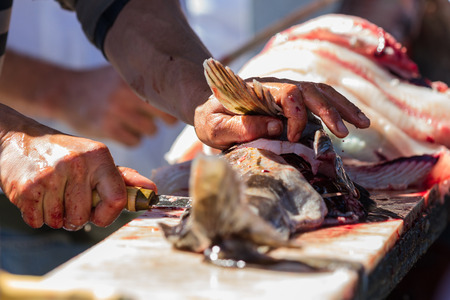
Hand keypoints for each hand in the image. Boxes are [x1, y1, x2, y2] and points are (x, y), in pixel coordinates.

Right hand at [0, 105, 156, 229]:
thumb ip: (124, 178)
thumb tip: (152, 191)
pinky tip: (36, 196)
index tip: (99, 214)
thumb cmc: (64, 154)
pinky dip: (36, 216)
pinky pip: (38, 221)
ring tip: (51, 195)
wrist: (20, 140)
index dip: (108, 215)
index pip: (117, 199)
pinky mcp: (27, 187)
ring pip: (60, 222)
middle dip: (75, 216)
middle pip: (84, 217)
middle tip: (67, 199)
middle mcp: (77, 164)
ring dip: (55, 217)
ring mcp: (50, 175)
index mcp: (99, 156)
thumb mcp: (96, 159)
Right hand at [59, 66, 177, 145]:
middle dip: (163, 120)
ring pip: (151, 131)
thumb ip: (148, 79)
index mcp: (134, 77)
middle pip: (165, 117)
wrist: (65, 92)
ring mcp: (116, 112)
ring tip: (131, 119)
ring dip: (145, 129)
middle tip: (154, 116)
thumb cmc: (102, 83)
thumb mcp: (122, 72)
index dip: (175, 106)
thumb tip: (185, 89)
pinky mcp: (107, 129)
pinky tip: (120, 128)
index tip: (174, 107)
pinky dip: (131, 138)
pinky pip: (135, 142)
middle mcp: (127, 94)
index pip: (170, 98)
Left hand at [194, 79, 369, 148]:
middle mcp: (276, 88)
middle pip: (309, 91)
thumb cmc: (210, 119)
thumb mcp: (214, 126)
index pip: (287, 94)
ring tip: (364, 123)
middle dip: (330, 110)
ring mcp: (286, 94)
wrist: (209, 109)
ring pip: (320, 93)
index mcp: (258, 91)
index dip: (296, 116)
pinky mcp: (292, 104)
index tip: (293, 139)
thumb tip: (275, 127)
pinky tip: (354, 121)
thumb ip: (238, 126)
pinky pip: (319, 102)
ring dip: (342, 107)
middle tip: (345, 131)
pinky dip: (339, 109)